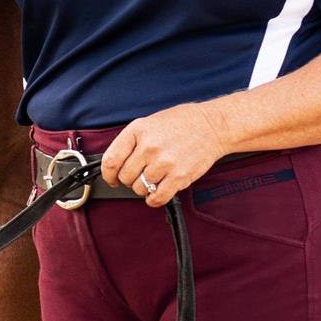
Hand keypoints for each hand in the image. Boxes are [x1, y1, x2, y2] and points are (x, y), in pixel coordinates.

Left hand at [101, 101, 238, 207]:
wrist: (213, 126)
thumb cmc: (183, 122)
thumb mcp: (150, 122)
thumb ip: (133, 141)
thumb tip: (117, 164)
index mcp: (138, 130)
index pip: (111, 160)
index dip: (108, 174)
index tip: (111, 178)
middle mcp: (149, 147)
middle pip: (125, 177)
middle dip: (129, 180)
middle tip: (139, 175)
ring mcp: (164, 162)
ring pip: (140, 188)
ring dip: (144, 188)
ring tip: (153, 178)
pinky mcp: (179, 176)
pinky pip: (158, 197)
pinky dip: (154, 199)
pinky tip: (157, 192)